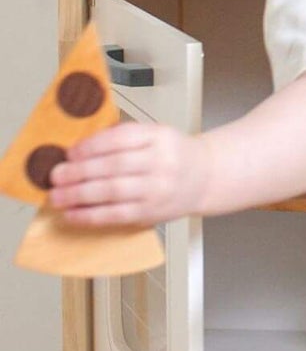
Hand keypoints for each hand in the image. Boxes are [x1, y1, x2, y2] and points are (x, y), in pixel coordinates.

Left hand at [47, 122, 206, 226]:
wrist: (206, 177)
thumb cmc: (174, 155)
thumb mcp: (157, 135)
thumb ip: (124, 138)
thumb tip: (78, 150)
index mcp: (160, 136)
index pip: (121, 138)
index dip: (91, 146)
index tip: (70, 153)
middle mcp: (161, 161)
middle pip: (114, 166)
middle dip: (79, 172)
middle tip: (55, 176)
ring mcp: (158, 188)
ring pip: (112, 191)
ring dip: (79, 195)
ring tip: (57, 197)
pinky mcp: (152, 211)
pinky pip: (117, 214)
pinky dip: (91, 215)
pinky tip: (73, 214)